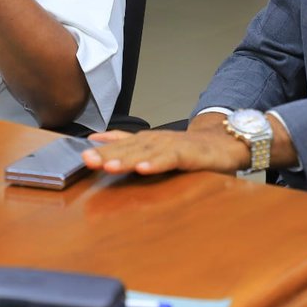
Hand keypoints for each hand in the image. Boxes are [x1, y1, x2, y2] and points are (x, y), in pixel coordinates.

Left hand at [81, 119, 249, 175]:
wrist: (224, 144)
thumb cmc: (186, 151)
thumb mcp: (154, 148)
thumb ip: (127, 144)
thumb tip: (97, 139)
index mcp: (145, 141)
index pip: (119, 145)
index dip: (101, 150)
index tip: (81, 157)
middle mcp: (156, 141)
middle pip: (128, 148)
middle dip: (107, 154)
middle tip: (87, 161)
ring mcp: (172, 146)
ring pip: (146, 153)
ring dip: (127, 159)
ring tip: (110, 166)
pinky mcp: (189, 154)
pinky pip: (171, 159)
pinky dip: (157, 163)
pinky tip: (144, 168)